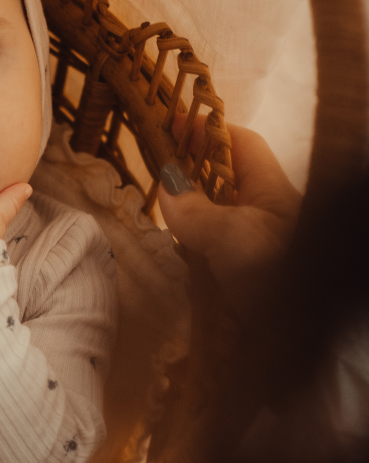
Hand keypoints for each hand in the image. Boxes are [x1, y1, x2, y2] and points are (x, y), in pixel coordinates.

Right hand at [159, 119, 301, 310]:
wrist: (307, 337)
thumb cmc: (277, 272)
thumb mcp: (231, 235)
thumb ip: (195, 210)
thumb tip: (167, 186)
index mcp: (271, 191)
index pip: (239, 144)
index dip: (206, 130)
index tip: (171, 125)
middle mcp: (265, 216)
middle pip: (223, 183)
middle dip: (190, 180)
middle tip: (155, 179)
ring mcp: (254, 250)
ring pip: (213, 223)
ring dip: (187, 224)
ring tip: (160, 225)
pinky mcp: (243, 283)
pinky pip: (211, 259)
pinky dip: (192, 258)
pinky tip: (177, 264)